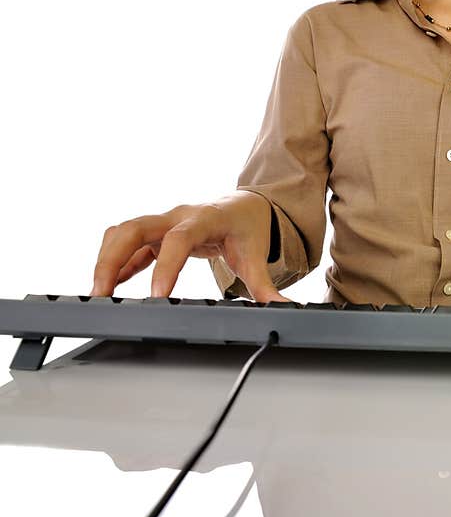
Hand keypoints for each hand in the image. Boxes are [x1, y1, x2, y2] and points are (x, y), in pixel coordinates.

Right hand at [90, 191, 288, 301]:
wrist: (245, 206)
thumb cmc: (249, 227)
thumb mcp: (258, 255)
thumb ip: (266, 286)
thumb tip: (285, 310)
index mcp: (205, 219)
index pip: (179, 239)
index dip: (166, 267)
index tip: (157, 296)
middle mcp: (177, 215)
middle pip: (134, 228)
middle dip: (113, 258)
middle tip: (101, 294)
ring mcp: (162, 223)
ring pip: (123, 233)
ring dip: (106, 260)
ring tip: (98, 295)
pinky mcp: (156, 234)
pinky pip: (129, 245)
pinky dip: (117, 265)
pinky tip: (109, 289)